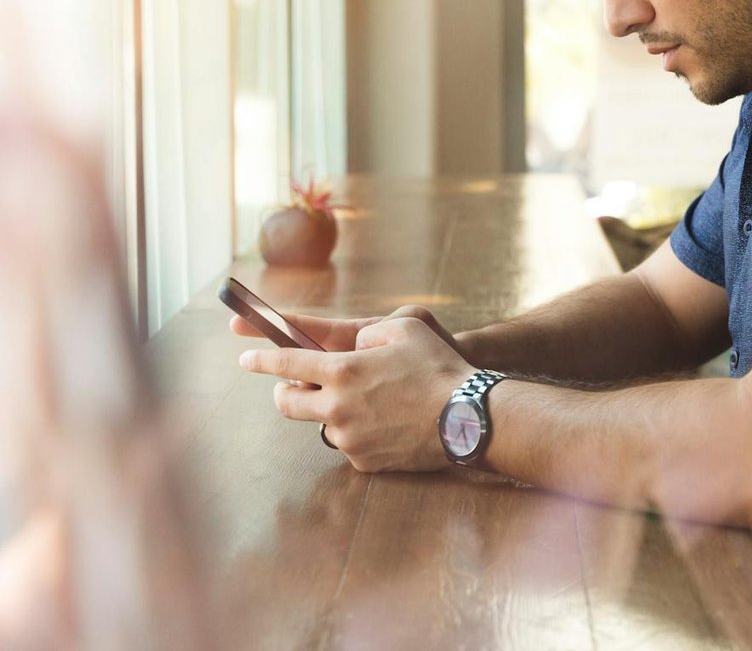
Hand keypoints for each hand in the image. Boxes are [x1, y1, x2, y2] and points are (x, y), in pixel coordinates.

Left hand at [238, 309, 474, 472]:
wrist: (467, 417)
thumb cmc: (439, 367)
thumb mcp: (406, 328)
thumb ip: (369, 333)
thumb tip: (354, 346)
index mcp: (343, 371)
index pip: (286, 364)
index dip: (261, 360)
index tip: (245, 358)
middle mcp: (337, 407)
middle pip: (286, 404)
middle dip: (283, 393)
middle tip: (295, 386)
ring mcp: (349, 438)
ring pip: (321, 424)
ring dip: (330, 412)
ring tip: (363, 404)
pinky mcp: (363, 462)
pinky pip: (350, 444)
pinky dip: (358, 432)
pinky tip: (386, 423)